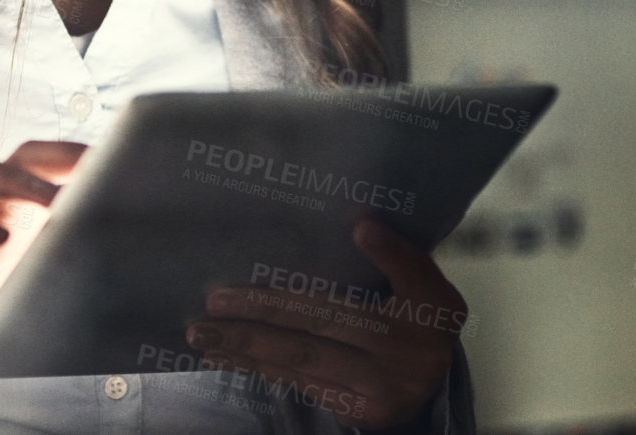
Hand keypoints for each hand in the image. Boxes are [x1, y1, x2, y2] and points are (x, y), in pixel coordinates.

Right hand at [0, 141, 85, 372]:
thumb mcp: (26, 264)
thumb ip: (59, 249)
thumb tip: (110, 246)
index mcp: (16, 202)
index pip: (42, 161)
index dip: (72, 154)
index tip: (108, 156)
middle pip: (15, 157)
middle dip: (52, 158)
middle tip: (90, 173)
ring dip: (13, 180)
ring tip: (52, 204)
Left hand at [185, 218, 467, 429]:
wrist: (433, 383)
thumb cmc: (422, 321)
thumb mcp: (428, 287)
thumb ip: (401, 257)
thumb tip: (362, 225)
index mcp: (417, 322)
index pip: (391, 287)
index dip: (374, 262)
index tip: (355, 231)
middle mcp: (393, 362)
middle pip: (319, 334)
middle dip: (262, 317)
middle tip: (213, 304)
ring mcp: (370, 392)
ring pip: (299, 364)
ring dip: (246, 348)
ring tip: (202, 333)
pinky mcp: (350, 410)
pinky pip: (295, 383)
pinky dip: (256, 367)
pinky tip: (222, 356)